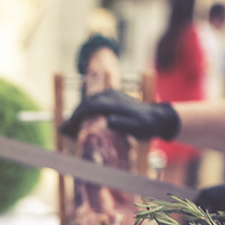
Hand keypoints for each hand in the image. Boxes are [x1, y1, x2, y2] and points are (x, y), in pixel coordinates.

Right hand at [60, 89, 179, 139]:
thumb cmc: (148, 126)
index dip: (76, 117)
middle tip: (65, 128)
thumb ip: (124, 124)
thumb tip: (109, 120)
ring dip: (80, 110)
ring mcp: (113, 95)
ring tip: (72, 124)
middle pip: (87, 102)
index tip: (66, 127)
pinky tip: (85, 117)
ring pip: (91, 100)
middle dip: (74, 114)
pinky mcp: (115, 97)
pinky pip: (96, 100)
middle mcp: (111, 96)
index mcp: (113, 104)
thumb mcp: (138, 128)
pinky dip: (87, 108)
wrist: (159, 117)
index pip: (89, 107)